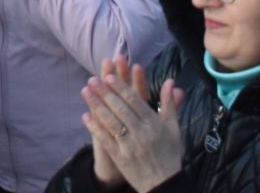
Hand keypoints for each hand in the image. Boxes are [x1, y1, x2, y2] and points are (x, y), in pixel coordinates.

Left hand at [81, 57, 185, 191]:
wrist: (165, 183)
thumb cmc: (169, 153)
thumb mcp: (174, 128)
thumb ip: (170, 104)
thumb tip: (171, 81)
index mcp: (154, 124)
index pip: (135, 101)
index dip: (121, 88)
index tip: (108, 76)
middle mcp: (142, 133)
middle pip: (120, 109)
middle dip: (105, 92)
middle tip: (92, 79)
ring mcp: (130, 145)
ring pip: (111, 122)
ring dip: (97, 105)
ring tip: (85, 92)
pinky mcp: (120, 157)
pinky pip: (106, 140)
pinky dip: (95, 128)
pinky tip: (85, 116)